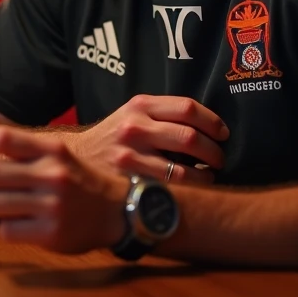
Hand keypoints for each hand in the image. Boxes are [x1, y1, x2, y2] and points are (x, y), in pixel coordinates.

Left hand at [0, 128, 129, 253]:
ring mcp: (52, 205)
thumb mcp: (59, 156)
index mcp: (52, 150)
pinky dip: (0, 228)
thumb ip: (25, 154)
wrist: (118, 211)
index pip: (3, 139)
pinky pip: (9, 230)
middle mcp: (52, 174)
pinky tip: (4, 225)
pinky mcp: (52, 233)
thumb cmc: (79, 180)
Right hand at [72, 95, 228, 184]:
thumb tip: (207, 123)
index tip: (222, 134)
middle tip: (220, 158)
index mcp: (140, 106)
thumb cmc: (113, 137)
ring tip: (208, 176)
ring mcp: (130, 156)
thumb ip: (161, 113)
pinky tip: (191, 189)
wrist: (75, 158)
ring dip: (205, 175)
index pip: (188, 108)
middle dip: (214, 151)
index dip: (213, 122)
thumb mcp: (131, 114)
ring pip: (183, 169)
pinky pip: (169, 189)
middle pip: (190, 137)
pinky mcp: (128, 181)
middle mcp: (135, 127)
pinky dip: (188, 190)